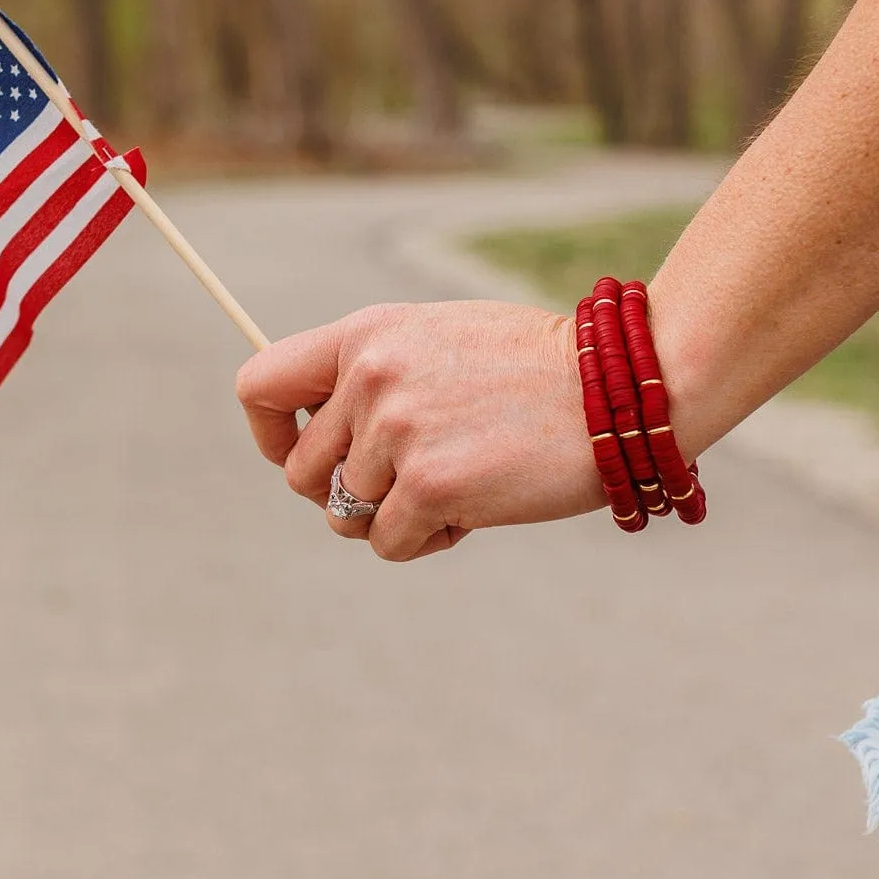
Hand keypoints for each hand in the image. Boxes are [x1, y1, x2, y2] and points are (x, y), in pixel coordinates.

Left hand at [235, 300, 604, 560]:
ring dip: (395, 517)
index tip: (303, 452)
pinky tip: (475, 511)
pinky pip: (387, 543)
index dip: (270, 433)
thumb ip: (378, 375)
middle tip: (405, 487)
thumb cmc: (539, 371)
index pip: (259, 384)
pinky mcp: (429, 485)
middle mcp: (370, 378)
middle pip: (300, 470)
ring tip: (458, 487)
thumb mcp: (441, 340)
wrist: (620, 387)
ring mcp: (396, 432)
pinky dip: (425, 541)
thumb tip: (323, 436)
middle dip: (345, 492)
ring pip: (345, 514)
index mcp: (365, 335)